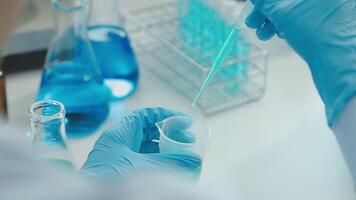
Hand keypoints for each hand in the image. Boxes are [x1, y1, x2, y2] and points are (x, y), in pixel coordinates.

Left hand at [81, 108, 200, 177]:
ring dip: (165, 149)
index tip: (184, 120)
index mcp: (119, 135)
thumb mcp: (148, 168)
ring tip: (184, 153)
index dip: (166, 115)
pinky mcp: (121, 173)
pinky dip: (158, 162)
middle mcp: (118, 144)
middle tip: (188, 138)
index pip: (144, 116)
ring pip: (146, 148)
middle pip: (148, 131)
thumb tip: (195, 159)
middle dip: (169, 133)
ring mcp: (119, 159)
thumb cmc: (113, 180)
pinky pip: (144, 162)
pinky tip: (171, 166)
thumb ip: (173, 161)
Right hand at [246, 0, 355, 125]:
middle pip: (287, 0)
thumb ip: (265, 1)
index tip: (253, 7)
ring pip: (293, 10)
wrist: (340, 63)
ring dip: (273, 21)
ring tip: (263, 35)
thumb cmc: (317, 33)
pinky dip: (287, 25)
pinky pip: (301, 19)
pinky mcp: (327, 25)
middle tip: (252, 23)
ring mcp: (328, 10)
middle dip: (266, 11)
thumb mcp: (283, 12)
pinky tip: (279, 35)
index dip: (264, 0)